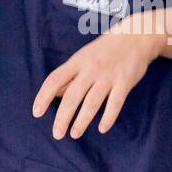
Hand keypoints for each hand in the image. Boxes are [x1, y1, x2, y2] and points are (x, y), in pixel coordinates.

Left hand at [31, 24, 162, 138]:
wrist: (135, 36)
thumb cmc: (105, 50)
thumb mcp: (83, 57)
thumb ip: (70, 76)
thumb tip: (55, 95)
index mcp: (77, 62)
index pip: (55, 79)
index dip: (43, 96)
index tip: (36, 112)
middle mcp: (90, 69)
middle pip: (72, 95)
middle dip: (63, 117)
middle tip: (57, 134)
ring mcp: (108, 76)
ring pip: (92, 102)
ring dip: (82, 121)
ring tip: (74, 134)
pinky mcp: (124, 82)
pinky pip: (115, 103)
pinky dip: (108, 117)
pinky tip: (102, 129)